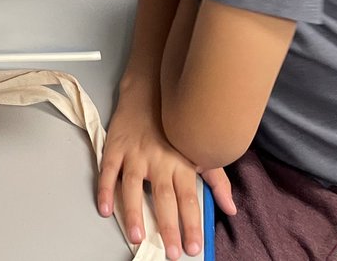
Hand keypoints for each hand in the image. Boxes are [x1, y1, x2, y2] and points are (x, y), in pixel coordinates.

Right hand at [98, 93, 236, 259]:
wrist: (149, 92)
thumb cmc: (175, 126)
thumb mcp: (199, 151)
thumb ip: (216, 181)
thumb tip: (231, 209)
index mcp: (181, 164)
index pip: (188, 199)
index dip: (191, 224)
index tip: (193, 247)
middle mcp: (159, 161)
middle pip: (163, 198)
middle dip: (168, 227)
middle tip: (171, 252)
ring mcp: (135, 155)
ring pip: (133, 187)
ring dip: (134, 212)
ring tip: (137, 237)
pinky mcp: (115, 148)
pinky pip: (108, 171)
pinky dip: (105, 189)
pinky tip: (105, 209)